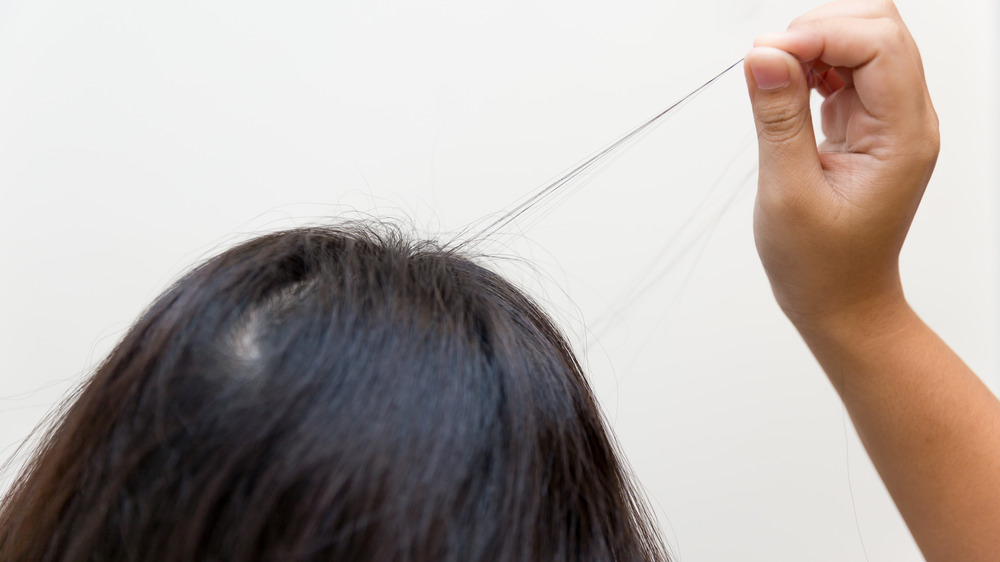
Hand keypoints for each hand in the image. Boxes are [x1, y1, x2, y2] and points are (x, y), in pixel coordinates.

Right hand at [744, 0, 938, 328]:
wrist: (842, 300)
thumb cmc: (821, 264)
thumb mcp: (786, 192)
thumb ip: (778, 117)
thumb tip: (763, 55)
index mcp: (903, 137)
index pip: (878, 45)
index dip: (819, 35)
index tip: (765, 56)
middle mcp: (907, 119)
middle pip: (880, 28)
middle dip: (819, 28)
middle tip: (767, 61)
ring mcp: (891, 119)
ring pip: (864, 40)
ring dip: (815, 44)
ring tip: (774, 78)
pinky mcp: (868, 122)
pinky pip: (848, 67)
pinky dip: (813, 64)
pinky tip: (788, 87)